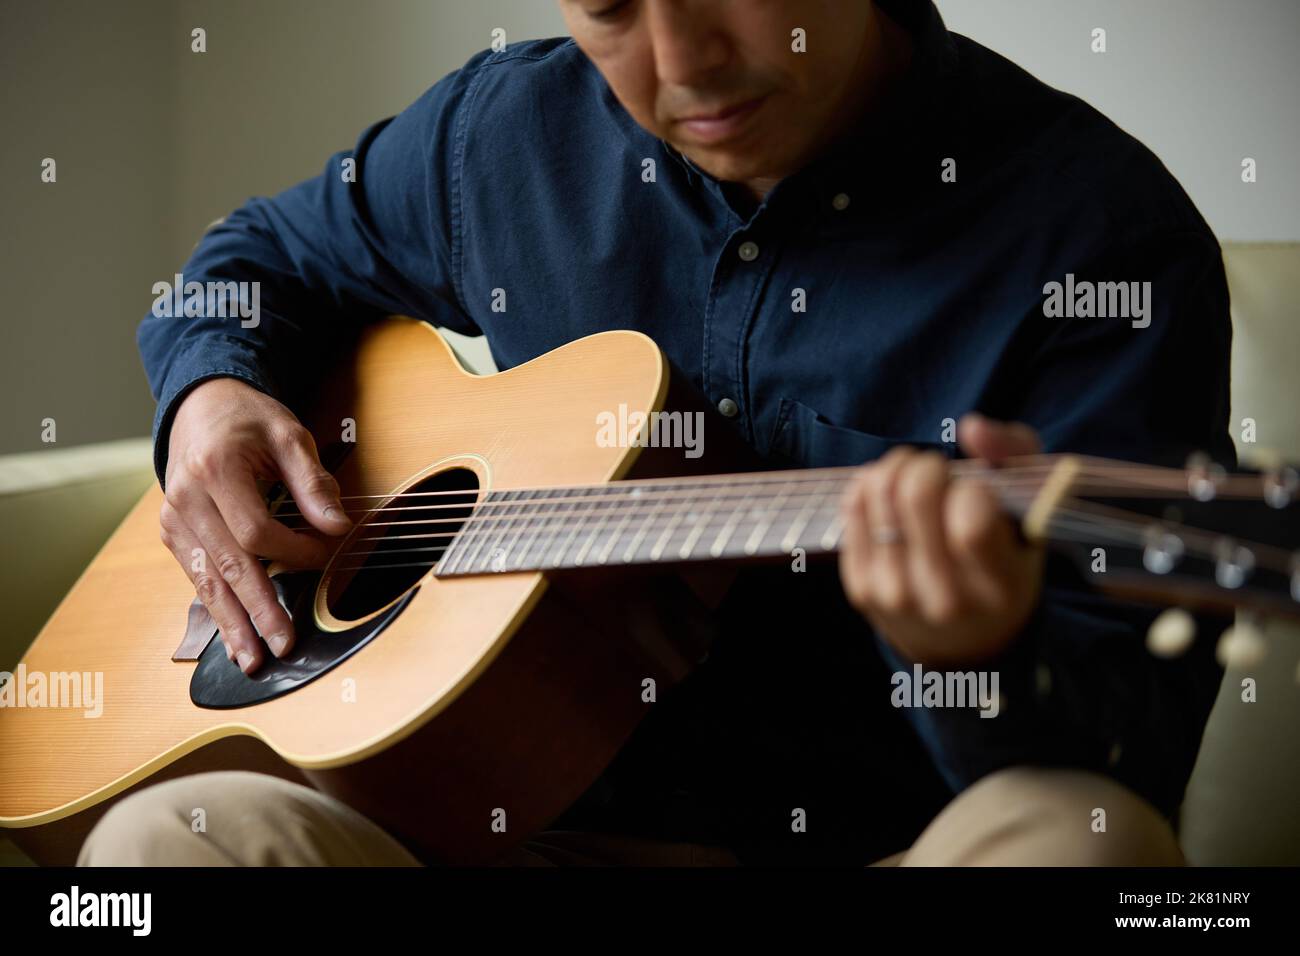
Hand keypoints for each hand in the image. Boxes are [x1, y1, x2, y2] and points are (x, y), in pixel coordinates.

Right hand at [160, 378, 351, 672]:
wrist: (201, 406)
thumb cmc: (248, 420)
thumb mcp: (290, 436)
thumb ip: (313, 484)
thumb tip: (338, 528)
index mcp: (215, 470)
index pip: (256, 531)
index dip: (295, 551)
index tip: (326, 556)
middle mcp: (186, 499)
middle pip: (228, 565)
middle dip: (258, 609)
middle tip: (283, 644)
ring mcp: (175, 520)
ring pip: (206, 581)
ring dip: (232, 623)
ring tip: (252, 660)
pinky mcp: (174, 534)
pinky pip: (197, 577)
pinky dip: (217, 608)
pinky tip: (232, 636)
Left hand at [837, 413, 1043, 666]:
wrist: (963, 644)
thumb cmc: (1003, 563)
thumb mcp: (1032, 518)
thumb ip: (1016, 457)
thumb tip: (972, 426)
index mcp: (1000, 588)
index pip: (972, 522)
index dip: (972, 487)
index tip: (977, 490)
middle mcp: (946, 599)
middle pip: (916, 496)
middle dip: (928, 465)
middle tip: (938, 470)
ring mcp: (897, 596)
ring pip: (879, 495)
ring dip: (896, 468)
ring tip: (913, 475)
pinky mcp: (861, 588)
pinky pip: (852, 508)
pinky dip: (870, 485)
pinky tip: (889, 493)